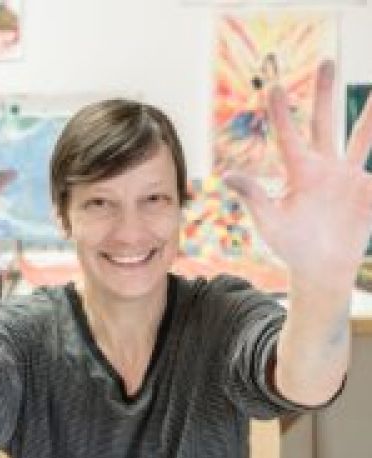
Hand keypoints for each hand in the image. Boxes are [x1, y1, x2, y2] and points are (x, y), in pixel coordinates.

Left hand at [222, 60, 371, 285]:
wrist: (321, 268)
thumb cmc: (291, 247)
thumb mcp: (270, 222)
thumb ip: (254, 196)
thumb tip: (228, 174)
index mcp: (299, 172)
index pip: (288, 135)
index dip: (281, 111)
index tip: (274, 86)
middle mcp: (323, 168)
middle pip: (324, 122)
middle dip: (324, 93)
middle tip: (326, 61)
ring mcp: (348, 177)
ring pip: (360, 138)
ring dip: (368, 116)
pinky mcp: (368, 191)